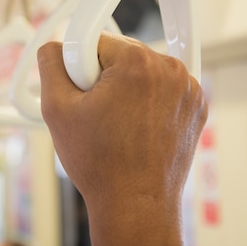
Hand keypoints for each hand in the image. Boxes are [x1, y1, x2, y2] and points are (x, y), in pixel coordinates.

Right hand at [37, 33, 207, 245]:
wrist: (136, 204)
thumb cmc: (102, 165)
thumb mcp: (57, 110)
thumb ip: (51, 65)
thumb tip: (54, 47)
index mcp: (137, 62)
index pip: (95, 41)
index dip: (81, 69)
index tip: (84, 94)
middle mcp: (169, 69)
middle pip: (121, 55)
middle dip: (105, 77)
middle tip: (100, 115)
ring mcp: (188, 88)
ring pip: (142, 71)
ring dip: (128, 89)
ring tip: (120, 125)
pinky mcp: (195, 105)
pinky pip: (163, 88)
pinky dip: (150, 101)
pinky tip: (138, 128)